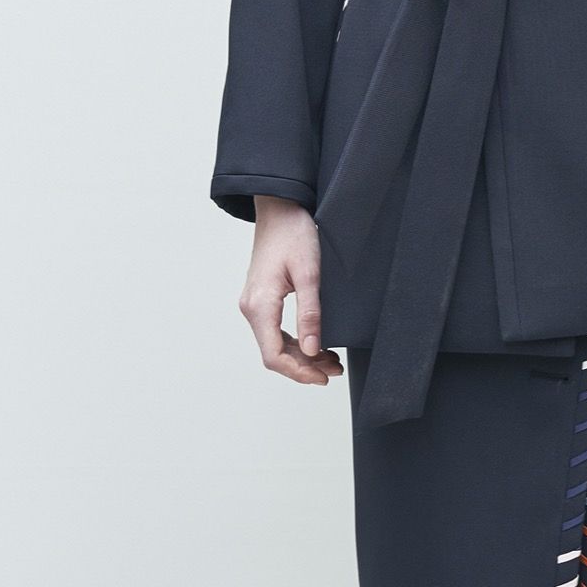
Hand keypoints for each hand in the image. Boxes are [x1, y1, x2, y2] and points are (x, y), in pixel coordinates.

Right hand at [240, 197, 344, 385]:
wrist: (280, 208)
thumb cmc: (294, 233)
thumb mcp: (309, 273)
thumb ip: (310, 313)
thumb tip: (311, 350)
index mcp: (260, 304)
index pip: (274, 355)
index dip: (298, 372)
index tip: (323, 378)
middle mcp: (251, 308)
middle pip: (274, 354)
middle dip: (304, 367)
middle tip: (335, 370)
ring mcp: (254, 304)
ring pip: (275, 344)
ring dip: (301, 357)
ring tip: (332, 362)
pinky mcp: (261, 299)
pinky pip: (275, 331)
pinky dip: (296, 343)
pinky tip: (317, 345)